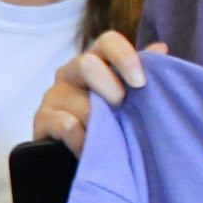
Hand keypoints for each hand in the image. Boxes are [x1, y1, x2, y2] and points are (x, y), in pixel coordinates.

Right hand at [30, 31, 157, 151]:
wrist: (84, 160)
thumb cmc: (111, 123)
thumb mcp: (131, 99)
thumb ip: (143, 74)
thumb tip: (161, 48)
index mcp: (96, 61)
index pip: (108, 41)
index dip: (125, 56)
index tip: (140, 82)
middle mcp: (71, 72)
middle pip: (86, 64)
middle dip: (109, 89)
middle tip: (120, 109)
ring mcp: (53, 95)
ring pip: (80, 102)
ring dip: (100, 124)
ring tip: (108, 138)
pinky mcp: (41, 120)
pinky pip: (67, 125)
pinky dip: (84, 141)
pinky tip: (89, 150)